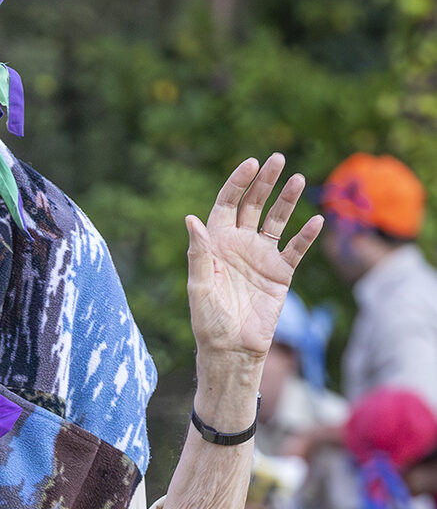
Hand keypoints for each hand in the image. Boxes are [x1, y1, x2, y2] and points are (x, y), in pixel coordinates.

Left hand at [185, 154, 323, 361]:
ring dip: (287, 200)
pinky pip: (296, 249)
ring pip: (277, 220)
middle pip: (254, 205)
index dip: (237, 183)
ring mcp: (261, 257)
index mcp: (216, 243)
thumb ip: (198, 253)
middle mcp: (239, 245)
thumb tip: (191, 219)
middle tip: (278, 160)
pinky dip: (306, 235)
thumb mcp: (199, 285)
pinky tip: (316, 220)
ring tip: (298, 179)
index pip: (227, 204)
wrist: (232, 348)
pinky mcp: (280, 273)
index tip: (251, 164)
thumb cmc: (208, 320)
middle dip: (265, 182)